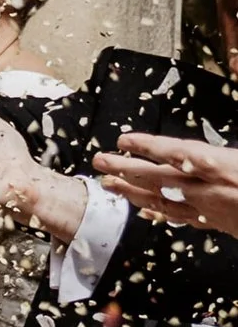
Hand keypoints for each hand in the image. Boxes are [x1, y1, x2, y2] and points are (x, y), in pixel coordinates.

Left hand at [95, 131, 237, 238]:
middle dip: (127, 169)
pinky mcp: (215, 222)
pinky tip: (144, 211)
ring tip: (109, 184)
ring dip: (133, 192)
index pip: (178, 153)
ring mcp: (210, 209)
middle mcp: (211, 190)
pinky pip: (180, 218)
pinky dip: (159, 212)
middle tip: (101, 162)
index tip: (124, 140)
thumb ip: (226, 141)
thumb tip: (222, 104)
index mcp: (223, 167)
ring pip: (165, 201)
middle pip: (160, 178)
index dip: (149, 146)